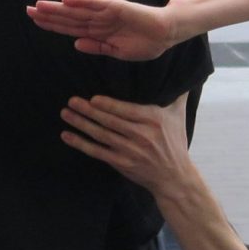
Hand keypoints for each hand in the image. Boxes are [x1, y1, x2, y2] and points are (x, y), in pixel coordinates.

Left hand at [26, 0, 178, 60]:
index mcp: (97, 32)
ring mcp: (105, 12)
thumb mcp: (116, 51)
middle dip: (47, 15)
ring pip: (76, 11)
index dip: (51, 25)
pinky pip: (95, 4)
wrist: (166, 34)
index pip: (69, 28)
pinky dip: (81, 2)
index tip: (34, 22)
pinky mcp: (116, 7)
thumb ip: (96, 47)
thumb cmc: (144, 43)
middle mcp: (97, 20)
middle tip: (27, 10)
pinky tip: (66, 0)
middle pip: (68, 18)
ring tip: (39, 5)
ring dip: (58, 8)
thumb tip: (76, 44)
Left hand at [59, 92, 189, 191]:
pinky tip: (67, 136)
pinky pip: (97, 152)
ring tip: (66, 113)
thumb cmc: (175, 142)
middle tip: (72, 101)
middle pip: (110, 122)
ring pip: (101, 135)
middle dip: (88, 111)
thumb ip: (177, 94)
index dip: (109, 105)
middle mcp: (141, 136)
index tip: (93, 99)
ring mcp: (130, 151)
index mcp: (154, 120)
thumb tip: (182, 71)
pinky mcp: (121, 163)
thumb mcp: (178, 116)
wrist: (174, 177)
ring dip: (81, 124)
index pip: (127, 111)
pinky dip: (81, 144)